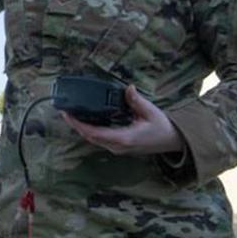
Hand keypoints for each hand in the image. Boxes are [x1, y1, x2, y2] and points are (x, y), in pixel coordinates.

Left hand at [62, 85, 183, 155]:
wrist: (171, 141)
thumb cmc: (162, 127)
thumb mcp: (151, 111)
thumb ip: (136, 101)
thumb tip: (128, 88)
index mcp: (124, 138)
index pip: (94, 133)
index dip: (78, 124)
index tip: (67, 114)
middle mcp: (118, 146)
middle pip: (90, 137)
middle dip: (76, 125)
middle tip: (65, 111)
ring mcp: (117, 148)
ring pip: (93, 139)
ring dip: (82, 128)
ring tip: (71, 114)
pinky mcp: (118, 147)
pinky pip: (99, 139)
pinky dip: (90, 130)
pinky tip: (85, 120)